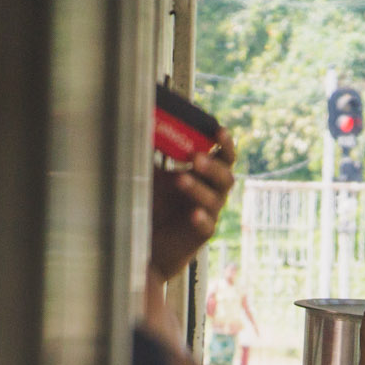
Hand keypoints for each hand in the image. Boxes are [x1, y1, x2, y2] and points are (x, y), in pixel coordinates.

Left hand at [150, 135, 236, 279]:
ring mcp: (209, 214)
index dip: (226, 143)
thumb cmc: (154, 203)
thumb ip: (150, 151)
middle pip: (226, 177)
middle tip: (195, 156)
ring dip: (199, 188)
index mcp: (205, 175)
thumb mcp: (150, 174)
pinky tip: (193, 214)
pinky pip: (207, 226)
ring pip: (214, 200)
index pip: (224, 156)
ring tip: (179, 179)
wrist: (148, 241)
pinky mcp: (202, 234)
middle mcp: (212, 193)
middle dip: (212, 166)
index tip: (218, 129)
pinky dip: (201, 218)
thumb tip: (138, 123)